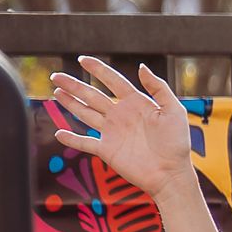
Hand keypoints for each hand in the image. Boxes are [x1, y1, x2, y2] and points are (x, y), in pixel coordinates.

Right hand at [50, 58, 197, 202]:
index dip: (98, 69)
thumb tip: (142, 66)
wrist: (171, 173)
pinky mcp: (107, 150)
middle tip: (55, 76)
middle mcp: (121, 115)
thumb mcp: (174, 111)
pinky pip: (84, 143)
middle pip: (92, 96)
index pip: (114, 81)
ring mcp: (112, 132)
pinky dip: (71, 139)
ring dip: (70, 103)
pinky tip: (58, 133)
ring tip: (56, 91)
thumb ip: (159, 88)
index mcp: (137, 103)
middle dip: (74, 85)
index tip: (82, 59)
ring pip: (85, 113)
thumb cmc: (176, 142)